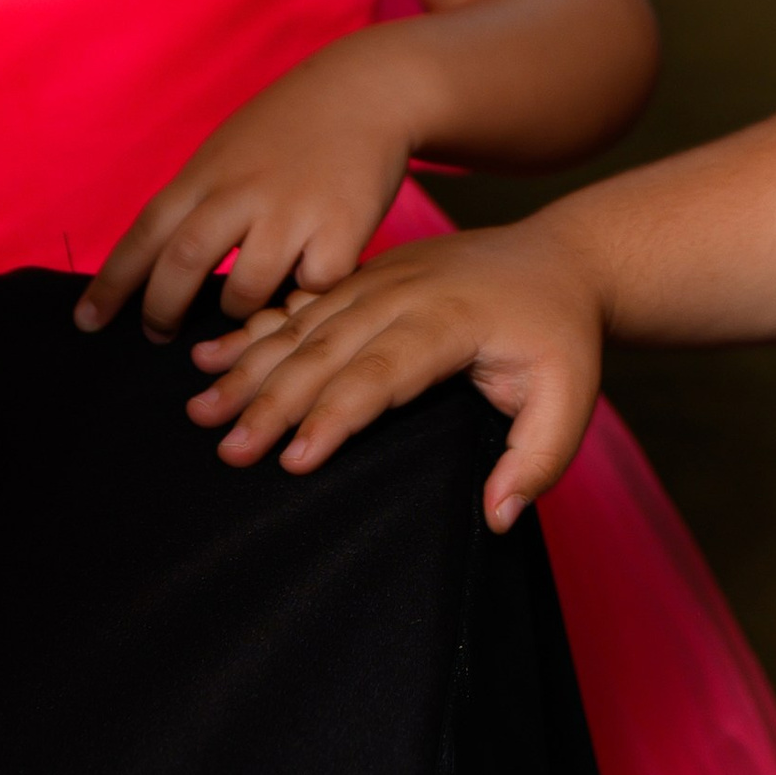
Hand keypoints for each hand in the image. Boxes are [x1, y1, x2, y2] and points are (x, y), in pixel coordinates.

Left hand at [75, 33, 422, 342]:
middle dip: (161, 310)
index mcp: (208, 173)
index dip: (111, 284)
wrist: (368, 90)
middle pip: (183, 264)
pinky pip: (311, 288)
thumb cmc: (290, 127)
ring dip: (235, 313)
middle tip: (156, 333)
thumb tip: (156, 259)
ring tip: (236, 313)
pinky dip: (302, 297)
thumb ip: (198, 200)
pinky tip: (304, 287)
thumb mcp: (228, 150)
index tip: (86, 322)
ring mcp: (293, 212)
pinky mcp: (343, 229)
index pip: (144, 233)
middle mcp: (243, 192)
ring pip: (245, 290)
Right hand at [183, 214, 608, 519]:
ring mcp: (380, 280)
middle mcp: (406, 293)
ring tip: (201, 407)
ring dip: (249, 366)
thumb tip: (497, 518)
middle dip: (273, 400)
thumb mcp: (574, 399)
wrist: (560, 256)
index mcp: (453, 319)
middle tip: (227, 447)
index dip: (336, 416)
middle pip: (329, 350)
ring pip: (303, 326)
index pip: (383, 372)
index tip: (294, 459)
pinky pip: (301, 305)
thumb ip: (538, 460)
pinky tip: (208, 352)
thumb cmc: (562, 336)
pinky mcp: (365, 279)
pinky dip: (253, 329)